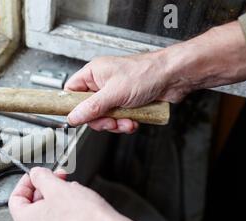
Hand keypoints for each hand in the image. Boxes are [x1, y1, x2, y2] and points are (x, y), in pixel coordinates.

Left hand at [8, 167, 131, 220]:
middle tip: (58, 177)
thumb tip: (35, 174)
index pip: (15, 198)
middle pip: (32, 205)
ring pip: (48, 212)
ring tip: (72, 188)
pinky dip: (66, 209)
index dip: (25, 182)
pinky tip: (80, 202)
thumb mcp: (56, 186)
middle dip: (45, 187)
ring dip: (57, 196)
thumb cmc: (83, 218)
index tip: (36, 174)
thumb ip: (40, 177)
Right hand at [65, 52, 183, 132]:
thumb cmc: (147, 73)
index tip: (76, 118)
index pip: (71, 91)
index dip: (72, 106)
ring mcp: (115, 94)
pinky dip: (125, 123)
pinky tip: (134, 120)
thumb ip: (91, 107)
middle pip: (88, 110)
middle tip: (110, 121)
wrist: (174, 77)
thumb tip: (73, 117)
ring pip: (104, 117)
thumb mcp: (114, 93)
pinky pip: (118, 119)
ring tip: (127, 120)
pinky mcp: (126, 103)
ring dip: (116, 123)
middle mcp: (102, 83)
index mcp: (93, 73)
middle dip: (101, 120)